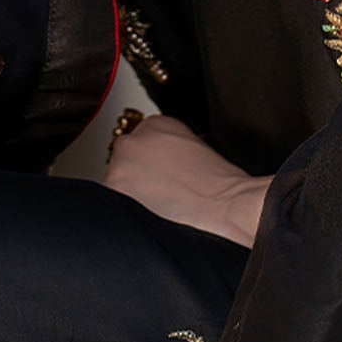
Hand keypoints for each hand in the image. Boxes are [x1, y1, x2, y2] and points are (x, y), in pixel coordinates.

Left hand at [103, 113, 271, 247]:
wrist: (227, 204)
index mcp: (156, 124)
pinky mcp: (117, 187)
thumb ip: (168, 150)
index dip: (147, 166)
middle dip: (135, 178)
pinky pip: (113, 204)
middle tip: (158, 196)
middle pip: (123, 161)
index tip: (155, 178)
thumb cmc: (221, 185)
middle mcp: (135, 139)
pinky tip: (151, 217)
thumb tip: (157, 168)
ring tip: (158, 209)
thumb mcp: (195, 150)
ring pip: (116, 182)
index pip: (138, 143)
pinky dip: (128, 213)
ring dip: (130, 195)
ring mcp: (123, 162)